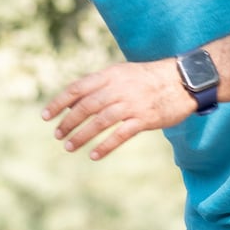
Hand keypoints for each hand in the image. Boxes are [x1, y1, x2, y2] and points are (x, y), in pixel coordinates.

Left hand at [41, 59, 195, 159]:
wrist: (183, 80)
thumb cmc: (148, 78)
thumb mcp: (122, 73)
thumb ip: (100, 85)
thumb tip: (74, 102)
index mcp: (109, 75)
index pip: (77, 88)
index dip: (59, 103)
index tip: (46, 116)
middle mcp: (118, 88)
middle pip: (86, 106)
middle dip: (68, 122)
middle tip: (57, 135)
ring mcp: (131, 104)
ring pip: (100, 122)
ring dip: (82, 136)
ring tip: (69, 147)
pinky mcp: (145, 119)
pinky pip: (121, 134)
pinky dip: (105, 146)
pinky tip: (94, 155)